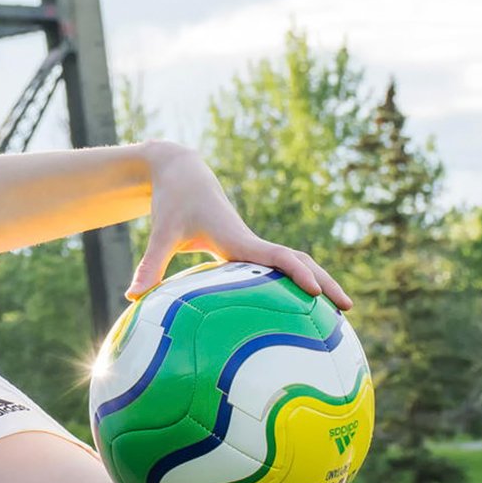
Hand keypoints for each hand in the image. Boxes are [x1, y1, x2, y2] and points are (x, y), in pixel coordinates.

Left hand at [127, 142, 353, 309]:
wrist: (181, 170)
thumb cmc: (171, 201)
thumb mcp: (161, 233)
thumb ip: (151, 264)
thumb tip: (133, 295)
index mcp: (237, 239)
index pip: (276, 257)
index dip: (297, 272)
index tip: (315, 290)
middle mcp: (251, 243)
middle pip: (298, 261)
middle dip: (325, 282)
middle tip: (349, 308)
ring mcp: (251, 247)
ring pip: (293, 264)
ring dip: (317, 282)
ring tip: (338, 311)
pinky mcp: (245, 250)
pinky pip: (276, 270)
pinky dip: (294, 284)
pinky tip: (298, 310)